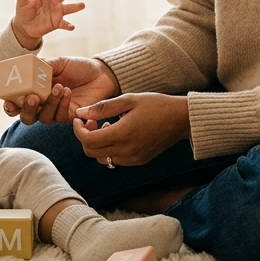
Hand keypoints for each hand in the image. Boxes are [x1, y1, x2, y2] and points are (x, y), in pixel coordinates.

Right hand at [4, 56, 118, 123]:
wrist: (100, 73)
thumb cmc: (77, 67)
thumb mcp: (58, 63)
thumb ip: (42, 66)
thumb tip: (26, 66)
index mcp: (35, 91)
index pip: (17, 103)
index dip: (10, 105)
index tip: (8, 101)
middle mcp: (43, 105)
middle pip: (27, 117)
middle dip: (27, 109)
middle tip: (33, 97)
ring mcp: (56, 112)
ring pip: (44, 118)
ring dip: (49, 103)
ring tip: (59, 87)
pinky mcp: (70, 117)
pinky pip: (60, 116)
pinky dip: (62, 104)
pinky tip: (67, 91)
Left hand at [10, 0, 84, 48]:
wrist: (26, 27)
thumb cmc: (24, 12)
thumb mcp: (22, 3)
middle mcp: (53, 1)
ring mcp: (56, 12)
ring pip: (68, 8)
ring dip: (75, 6)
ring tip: (82, 5)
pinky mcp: (56, 22)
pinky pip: (64, 23)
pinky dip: (68, 25)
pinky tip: (72, 27)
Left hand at [72, 93, 190, 166]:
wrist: (182, 119)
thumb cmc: (156, 104)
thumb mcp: (128, 100)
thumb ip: (102, 107)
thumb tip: (80, 112)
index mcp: (123, 134)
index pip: (88, 140)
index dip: (78, 130)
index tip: (78, 119)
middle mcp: (127, 151)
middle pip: (91, 152)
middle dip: (85, 137)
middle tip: (91, 121)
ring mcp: (133, 159)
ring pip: (101, 158)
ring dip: (97, 144)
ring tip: (106, 126)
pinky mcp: (139, 161)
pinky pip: (115, 160)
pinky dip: (109, 149)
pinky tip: (117, 133)